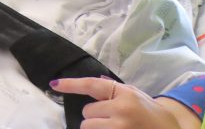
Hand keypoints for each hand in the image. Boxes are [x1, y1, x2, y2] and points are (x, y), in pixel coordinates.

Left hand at [51, 77, 201, 127]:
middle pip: (87, 112)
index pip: (91, 85)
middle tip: (111, 118)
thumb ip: (113, 90)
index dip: (71, 84)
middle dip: (94, 116)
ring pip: (88, 127)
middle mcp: (121, 111)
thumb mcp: (135, 95)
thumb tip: (93, 81)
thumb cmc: (150, 113)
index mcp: (124, 94)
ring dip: (95, 128)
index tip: (54, 84)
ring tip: (113, 126)